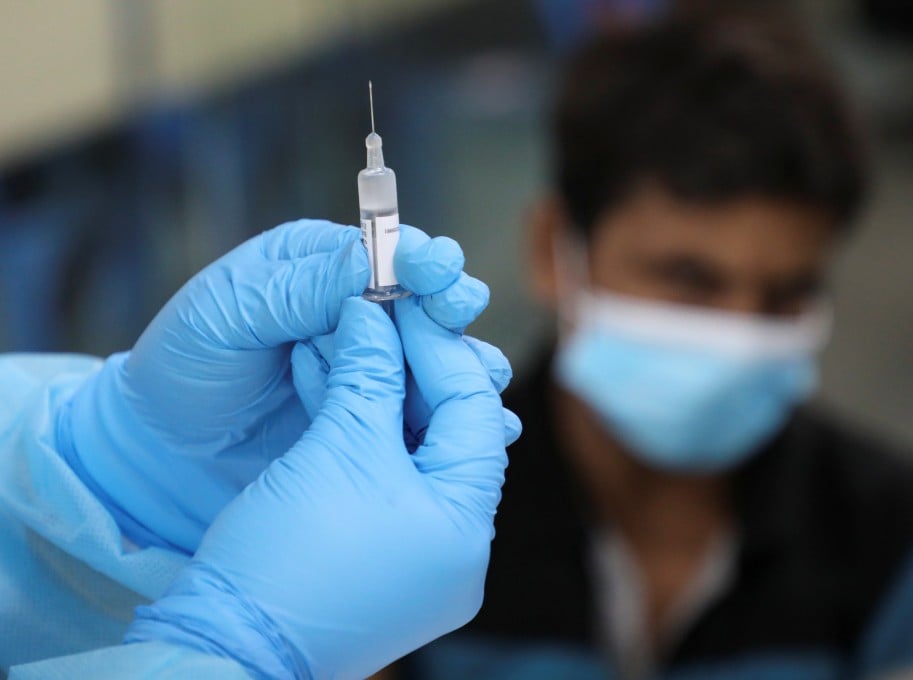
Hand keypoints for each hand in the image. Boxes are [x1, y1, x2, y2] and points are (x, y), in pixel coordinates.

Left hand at [55, 220, 490, 552]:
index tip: (432, 268)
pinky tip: (486, 427)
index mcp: (321, 266)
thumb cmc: (186, 367)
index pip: (389, 251)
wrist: (165, 450)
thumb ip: (296, 289)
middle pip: (430, 301)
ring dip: (465, 363)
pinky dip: (460, 418)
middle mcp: (358, 313)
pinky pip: (429, 412)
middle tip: (458, 308)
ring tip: (479, 376)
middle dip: (452, 302)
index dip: (419, 256)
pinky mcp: (379, 419)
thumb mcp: (226, 314)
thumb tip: (368, 262)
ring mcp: (374, 369)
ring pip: (441, 359)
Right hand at [126, 296, 520, 679]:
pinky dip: (361, 436)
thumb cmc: (288, 554)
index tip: (404, 302)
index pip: (474, 409)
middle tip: (379, 318)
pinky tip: (330, 388)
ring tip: (348, 342)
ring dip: (378, 396)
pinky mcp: (381, 561)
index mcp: (467, 524)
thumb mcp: (336, 449)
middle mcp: (458, 548)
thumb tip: (373, 313)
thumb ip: (367, 373)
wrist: (224, 646)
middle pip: (448, 431)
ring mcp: (421, 561)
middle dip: (409, 369)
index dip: (438, 347)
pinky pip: (385, 481)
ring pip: (412, 453)